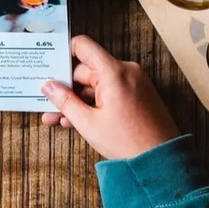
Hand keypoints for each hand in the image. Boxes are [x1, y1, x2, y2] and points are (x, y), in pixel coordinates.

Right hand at [41, 35, 179, 159]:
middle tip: (47, 102)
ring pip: (95, 84)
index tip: (49, 66)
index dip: (64, 53)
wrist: (162, 161)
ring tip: (57, 118)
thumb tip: (47, 86)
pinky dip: (92, 103)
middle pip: (86, 69)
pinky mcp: (135, 94)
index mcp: (114, 72)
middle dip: (65, 87)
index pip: (83, 46)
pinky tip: (75, 120)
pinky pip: (108, 92)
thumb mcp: (89, 123)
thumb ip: (65, 101)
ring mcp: (132, 83)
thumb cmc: (129, 143)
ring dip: (77, 100)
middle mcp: (125, 71)